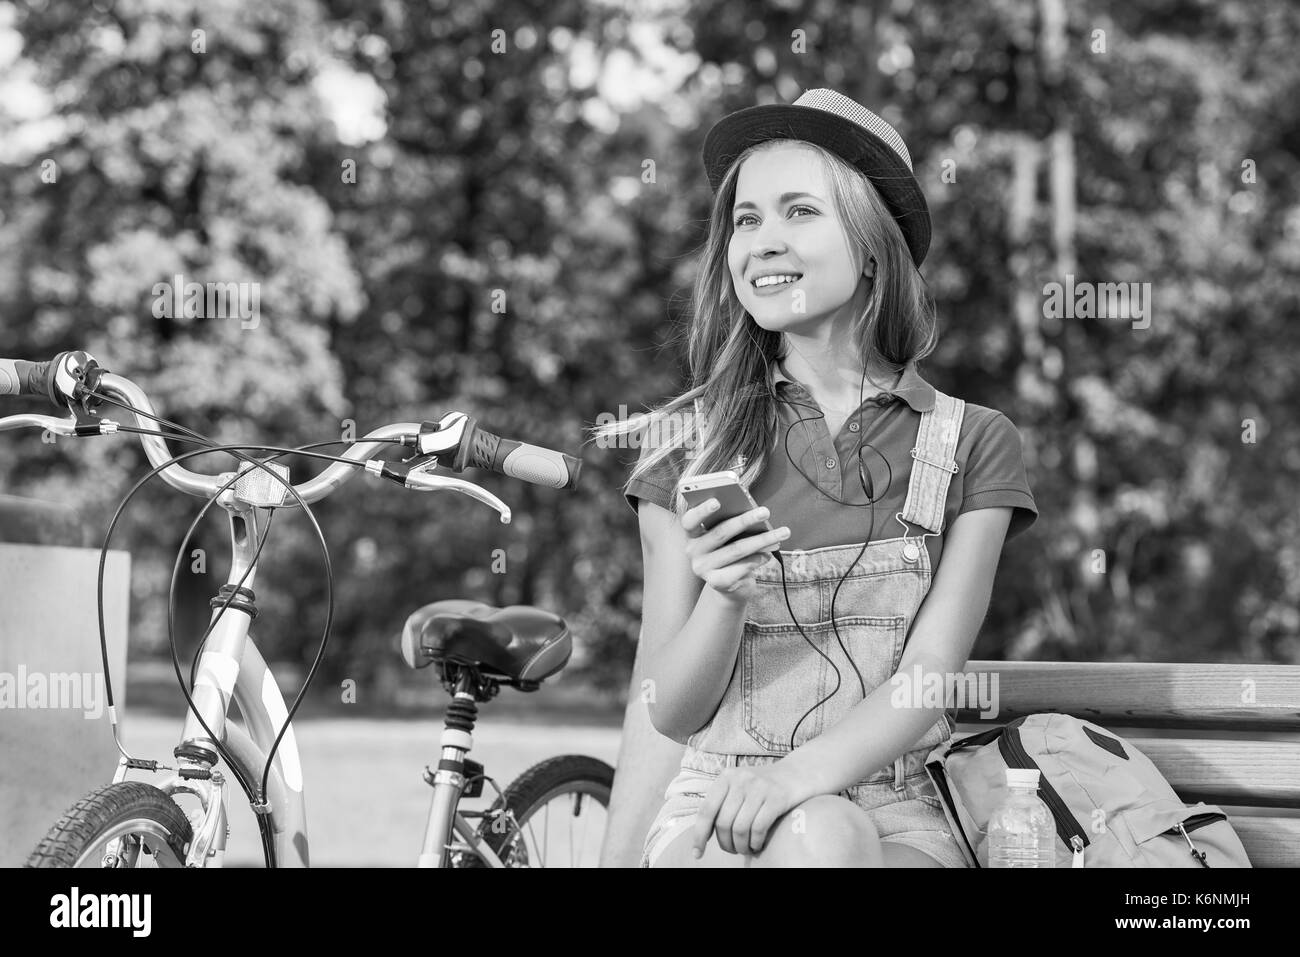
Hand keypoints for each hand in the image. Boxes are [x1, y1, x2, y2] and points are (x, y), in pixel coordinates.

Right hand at [681, 499, 789, 604]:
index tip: (717, 501)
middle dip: (745, 520)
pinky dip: (758, 559)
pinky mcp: (717, 582)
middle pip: (720, 532)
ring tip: (782, 532)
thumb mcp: (728, 536)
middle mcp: (693, 551)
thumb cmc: (730, 551)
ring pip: (737, 549)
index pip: (690, 520)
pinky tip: (768, 554)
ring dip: (762, 540)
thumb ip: (731, 522)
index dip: (701, 510)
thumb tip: (754, 512)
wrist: (730, 585)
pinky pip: (742, 567)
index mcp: (693, 535)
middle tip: (765, 511)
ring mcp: (703, 568)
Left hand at [691, 761, 805, 858]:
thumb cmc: (765, 785)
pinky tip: (758, 844)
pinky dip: (756, 842)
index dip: (700, 835)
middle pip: (723, 823)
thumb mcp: (741, 785)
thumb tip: (705, 833)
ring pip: (740, 828)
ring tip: (746, 849)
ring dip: (741, 846)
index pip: (706, 810)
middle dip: (726, 844)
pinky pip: (758, 828)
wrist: (799, 772)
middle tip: (733, 850)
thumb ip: (724, 802)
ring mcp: (759, 788)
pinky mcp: (776, 798)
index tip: (698, 853)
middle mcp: (740, 780)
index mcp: (726, 777)